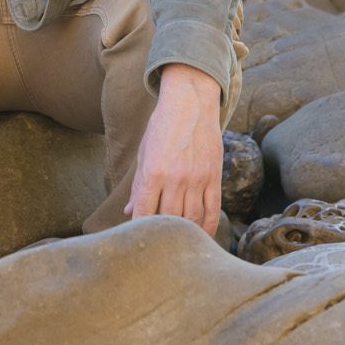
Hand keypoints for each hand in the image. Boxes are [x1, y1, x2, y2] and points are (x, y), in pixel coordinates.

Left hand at [126, 64, 222, 233]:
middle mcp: (176, 179)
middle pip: (168, 220)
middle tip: (156, 240)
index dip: (140, 228)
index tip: (137, 237)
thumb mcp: (144, 153)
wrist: (191, 104)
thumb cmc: (162, 127)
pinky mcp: (214, 178)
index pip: (145, 212)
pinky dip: (207, 227)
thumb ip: (139, 185)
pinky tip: (201, 236)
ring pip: (191, 219)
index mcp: (154, 172)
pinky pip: (213, 211)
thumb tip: (129, 211)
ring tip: (176, 240)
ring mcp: (198, 180)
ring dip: (183, 233)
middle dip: (161, 232)